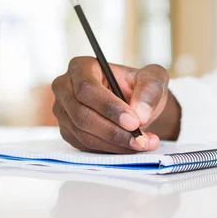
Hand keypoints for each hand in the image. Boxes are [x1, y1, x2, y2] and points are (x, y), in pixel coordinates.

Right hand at [52, 57, 180, 152]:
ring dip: (115, 144)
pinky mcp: (68, 132)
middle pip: (82, 115)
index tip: (134, 121)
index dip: (109, 107)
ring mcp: (63, 112)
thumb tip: (140, 113)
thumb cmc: (139, 86)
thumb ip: (149, 91)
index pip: (87, 88)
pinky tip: (130, 147)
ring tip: (143, 144)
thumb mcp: (152, 79)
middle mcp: (65, 88)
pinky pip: (85, 147)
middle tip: (141, 139)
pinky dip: (110, 150)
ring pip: (84, 134)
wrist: (136, 104)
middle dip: (114, 131)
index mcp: (80, 67)